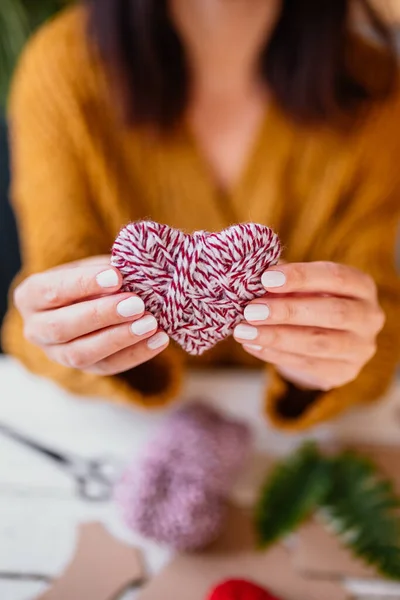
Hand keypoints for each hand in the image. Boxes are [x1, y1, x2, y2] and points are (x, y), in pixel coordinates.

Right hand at [14, 256, 168, 374]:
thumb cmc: (91, 279)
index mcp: (31, 297)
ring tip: (150, 323)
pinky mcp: (84, 370)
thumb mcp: (93, 267)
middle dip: (101, 315)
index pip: (51, 291)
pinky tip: (159, 339)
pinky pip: (108, 366)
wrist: (90, 302)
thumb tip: (134, 270)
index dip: (83, 284)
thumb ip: (107, 269)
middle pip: (63, 327)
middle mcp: (36, 329)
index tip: (116, 277)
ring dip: (119, 338)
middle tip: (136, 304)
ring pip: (82, 354)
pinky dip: (136, 354)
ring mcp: (57, 354)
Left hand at [234, 262, 384, 390]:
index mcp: (362, 286)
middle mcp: (369, 317)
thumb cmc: (309, 301)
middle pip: (332, 313)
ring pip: (319, 343)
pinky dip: (275, 354)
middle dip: (287, 311)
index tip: (266, 278)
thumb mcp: (301, 285)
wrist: (322, 340)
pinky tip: (252, 345)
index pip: (336, 277)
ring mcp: (360, 348)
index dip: (302, 277)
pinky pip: (307, 364)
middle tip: (251, 310)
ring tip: (243, 331)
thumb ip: (283, 280)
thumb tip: (251, 276)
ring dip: (276, 337)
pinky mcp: (344, 373)